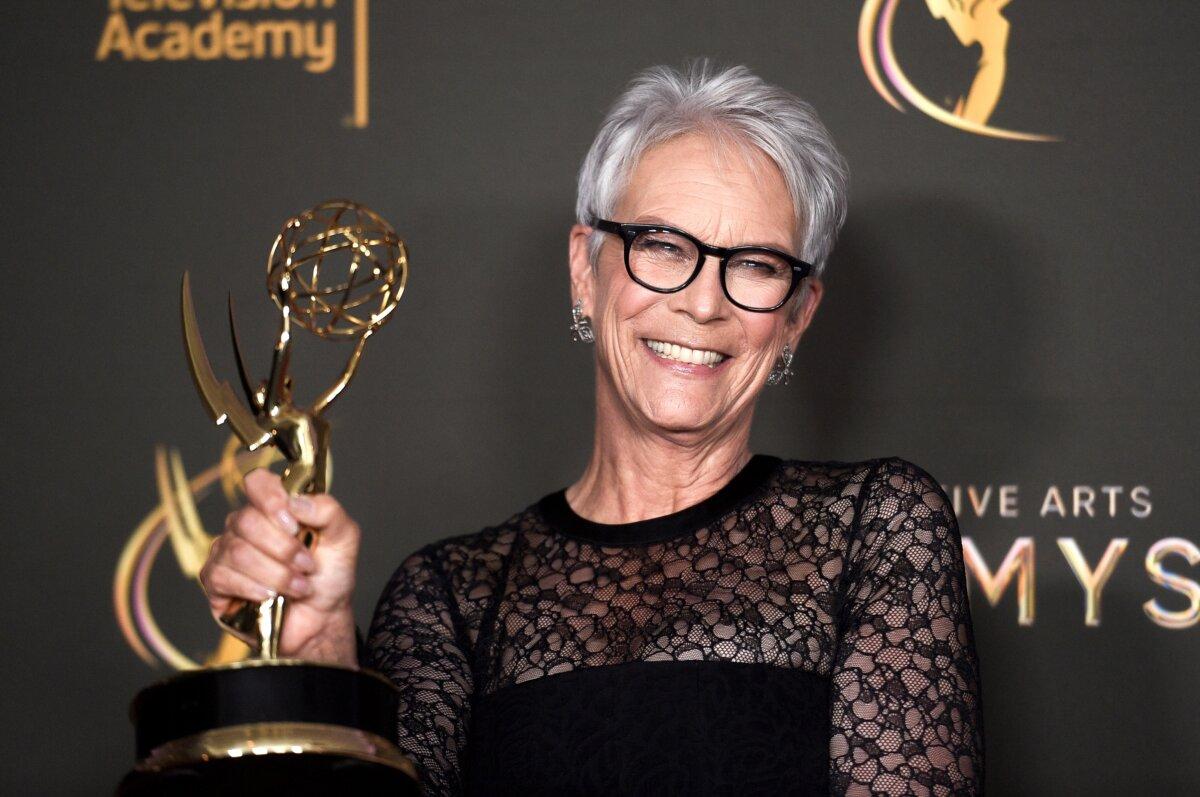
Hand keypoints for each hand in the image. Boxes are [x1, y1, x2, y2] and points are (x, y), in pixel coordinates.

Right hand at [198, 468, 360, 665]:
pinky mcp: (216, 582)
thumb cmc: (330, 575)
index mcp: (275, 508)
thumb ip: (328, 511)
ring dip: (275, 573)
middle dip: (283, 549)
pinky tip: (271, 597)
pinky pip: (222, 575)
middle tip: (307, 566)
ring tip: (299, 586)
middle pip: (246, 520)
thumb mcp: (344, 538)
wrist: (322, 618)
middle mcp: (246, 526)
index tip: (294, 525)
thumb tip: (296, 502)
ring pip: (237, 551)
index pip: (257, 482)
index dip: (271, 500)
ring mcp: (227, 552)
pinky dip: (253, 588)